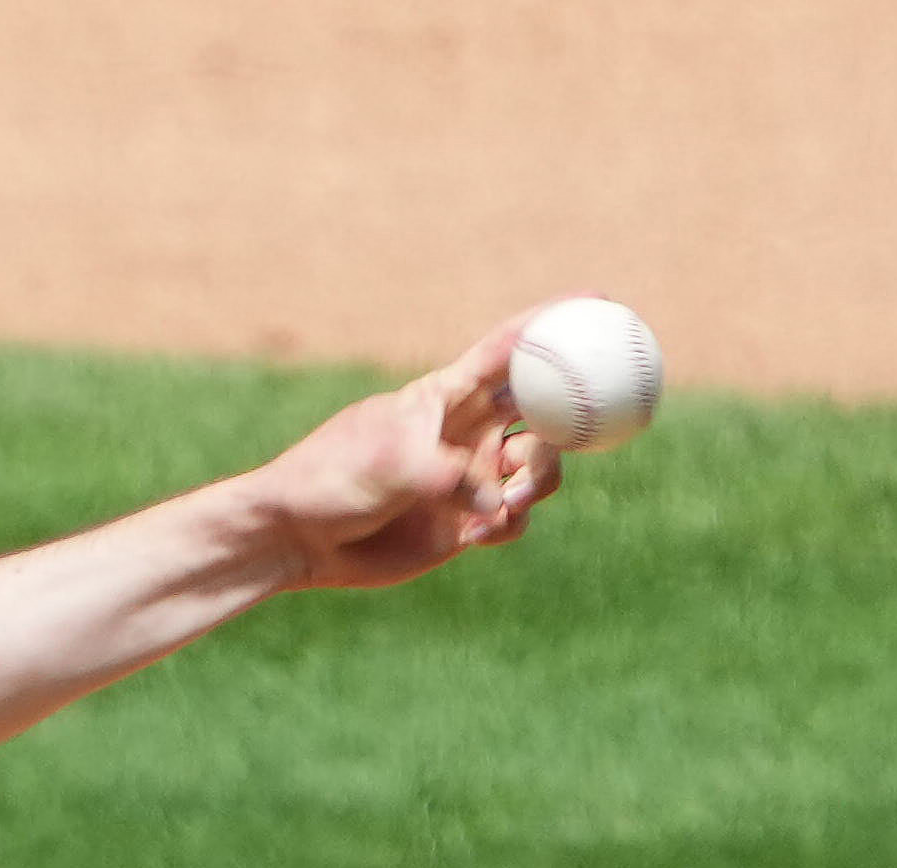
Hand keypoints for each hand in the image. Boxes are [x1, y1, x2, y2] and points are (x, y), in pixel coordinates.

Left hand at [251, 315, 563, 591]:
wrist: (298, 538)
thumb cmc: (331, 480)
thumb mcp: (389, 463)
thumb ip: (449, 476)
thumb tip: (495, 501)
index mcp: (446, 396)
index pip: (508, 350)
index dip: (551, 323)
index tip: (598, 300)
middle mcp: (466, 432)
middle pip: (543, 411)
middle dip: (568, 416)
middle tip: (578, 429)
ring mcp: (468, 477)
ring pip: (537, 468)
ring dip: (538, 480)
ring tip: (508, 500)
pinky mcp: (464, 521)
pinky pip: (513, 518)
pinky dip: (511, 522)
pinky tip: (484, 530)